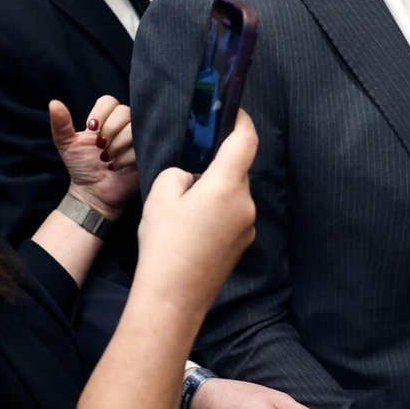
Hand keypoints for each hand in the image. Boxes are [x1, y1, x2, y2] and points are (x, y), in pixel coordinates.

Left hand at [50, 96, 135, 217]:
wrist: (93, 193)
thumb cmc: (81, 167)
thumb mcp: (66, 145)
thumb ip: (60, 124)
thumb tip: (54, 103)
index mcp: (106, 119)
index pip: (109, 101)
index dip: (101, 112)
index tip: (91, 128)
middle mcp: (123, 126)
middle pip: (124, 112)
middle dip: (110, 130)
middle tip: (100, 147)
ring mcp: (137, 139)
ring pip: (134, 129)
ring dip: (117, 145)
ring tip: (107, 159)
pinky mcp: (146, 154)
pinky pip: (141, 147)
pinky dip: (125, 159)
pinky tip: (116, 167)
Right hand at [132, 110, 257, 320]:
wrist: (173, 297)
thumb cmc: (165, 242)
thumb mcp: (162, 193)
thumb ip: (181, 173)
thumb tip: (193, 178)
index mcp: (228, 185)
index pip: (246, 141)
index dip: (241, 121)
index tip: (232, 111)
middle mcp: (246, 203)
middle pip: (238, 169)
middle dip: (217, 164)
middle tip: (189, 169)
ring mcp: (247, 227)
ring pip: (234, 194)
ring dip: (215, 190)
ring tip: (183, 207)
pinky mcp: (242, 245)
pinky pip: (232, 216)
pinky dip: (217, 212)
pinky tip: (191, 228)